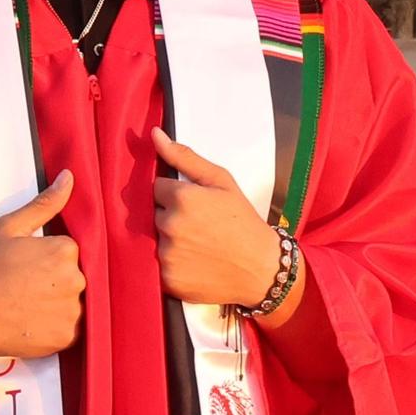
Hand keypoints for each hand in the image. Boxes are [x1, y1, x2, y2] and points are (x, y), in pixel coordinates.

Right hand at [0, 171, 84, 376]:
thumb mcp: (9, 228)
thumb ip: (44, 203)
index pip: (67, 252)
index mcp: (66, 249)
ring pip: (72, 304)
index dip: (44, 259)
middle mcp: (77, 279)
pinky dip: (54, 327)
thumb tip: (69, 176)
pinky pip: (69, 330)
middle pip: (72, 277)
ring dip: (56, 305)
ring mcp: (74, 310)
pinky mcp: (68, 337)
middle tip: (23, 289)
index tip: (24, 268)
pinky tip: (32, 323)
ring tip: (26, 308)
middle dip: (53, 282)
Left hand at [152, 128, 283, 306]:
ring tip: (198, 245)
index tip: (195, 205)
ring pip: (156, 239)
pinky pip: (158, 265)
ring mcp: (167, 254)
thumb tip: (155, 135)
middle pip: (154, 213)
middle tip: (199, 226)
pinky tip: (194, 262)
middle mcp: (170, 225)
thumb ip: (185, 157)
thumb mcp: (222, 182)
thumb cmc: (244, 222)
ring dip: (171, 240)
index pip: (157, 187)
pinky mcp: (167, 279)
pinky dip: (172, 264)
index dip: (175, 194)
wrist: (261, 269)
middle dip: (171, 216)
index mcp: (181, 198)